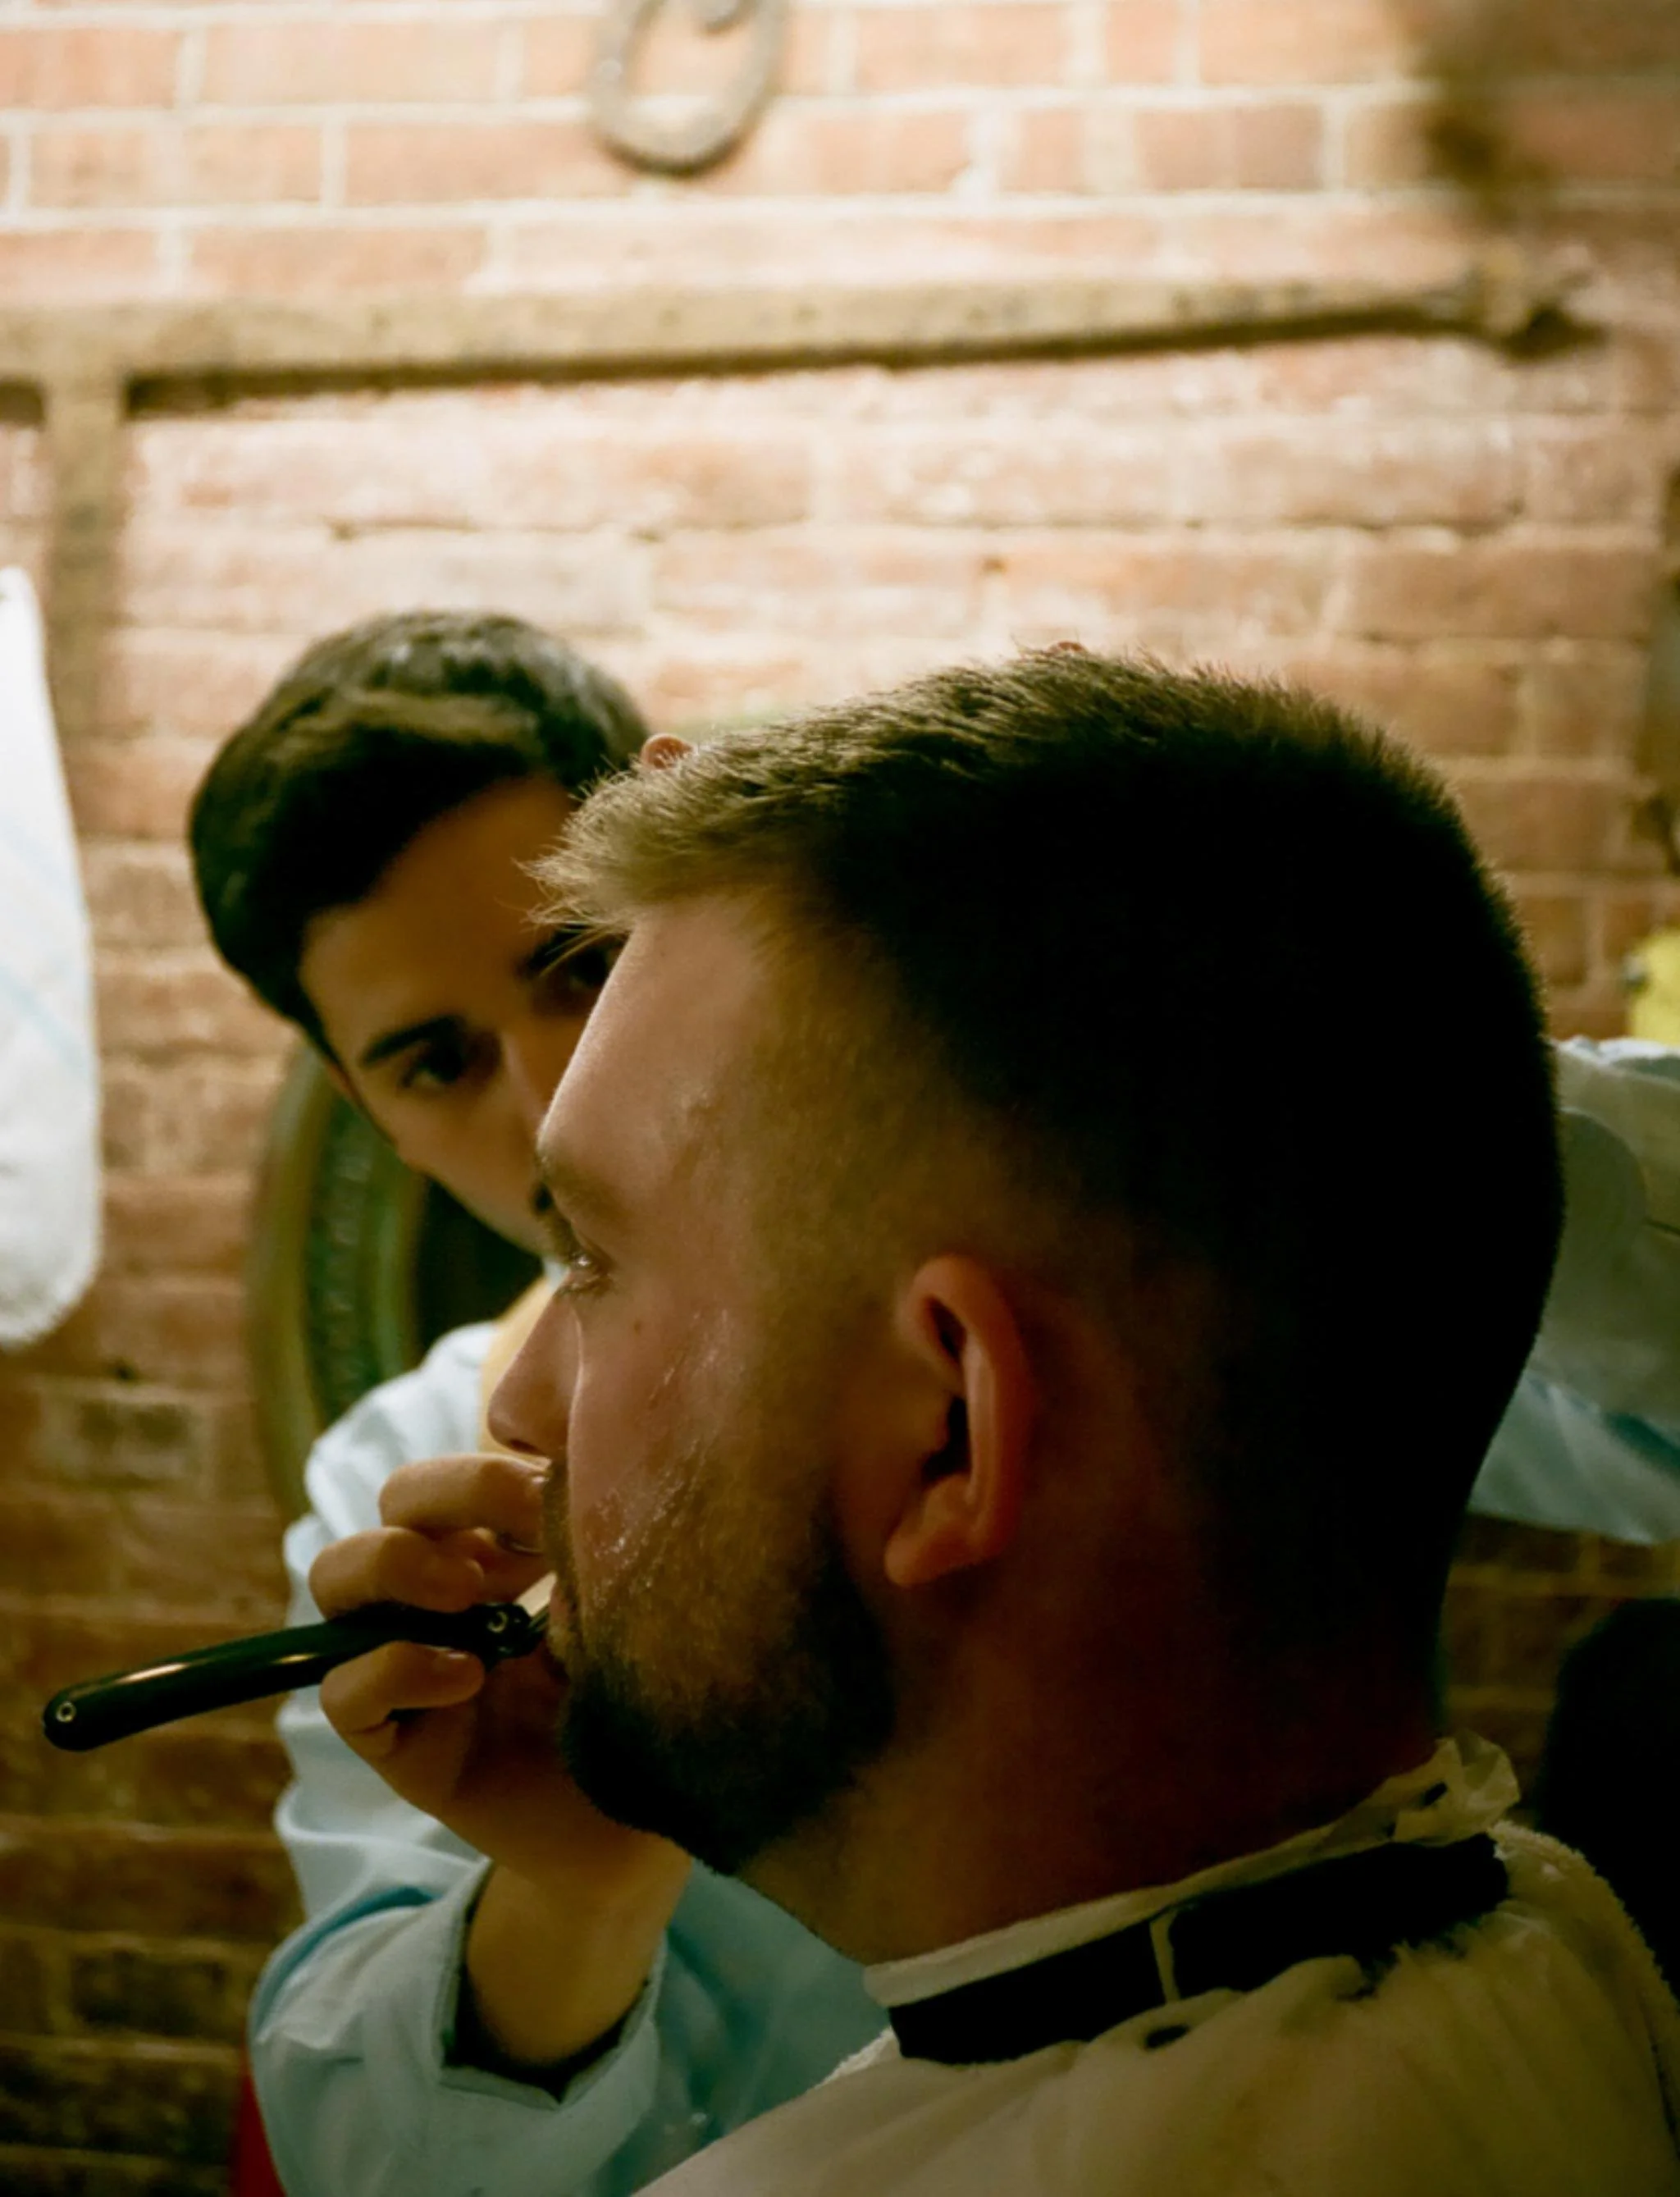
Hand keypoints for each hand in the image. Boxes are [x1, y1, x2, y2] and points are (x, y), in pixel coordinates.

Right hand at [310, 1452, 681, 1902]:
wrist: (637, 1829)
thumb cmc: (637, 1701)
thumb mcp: (617, 1602)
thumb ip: (585, 1542)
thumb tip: (568, 1475)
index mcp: (497, 1549)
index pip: (459, 1472)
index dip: (492, 1471)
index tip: (560, 1496)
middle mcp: (442, 1596)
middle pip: (393, 1503)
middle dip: (447, 1494)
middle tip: (517, 1534)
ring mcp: (407, 1663)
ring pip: (338, 1578)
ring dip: (397, 1565)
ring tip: (469, 1596)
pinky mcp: (395, 1742)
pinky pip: (345, 1693)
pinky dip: (393, 1669)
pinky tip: (467, 1676)